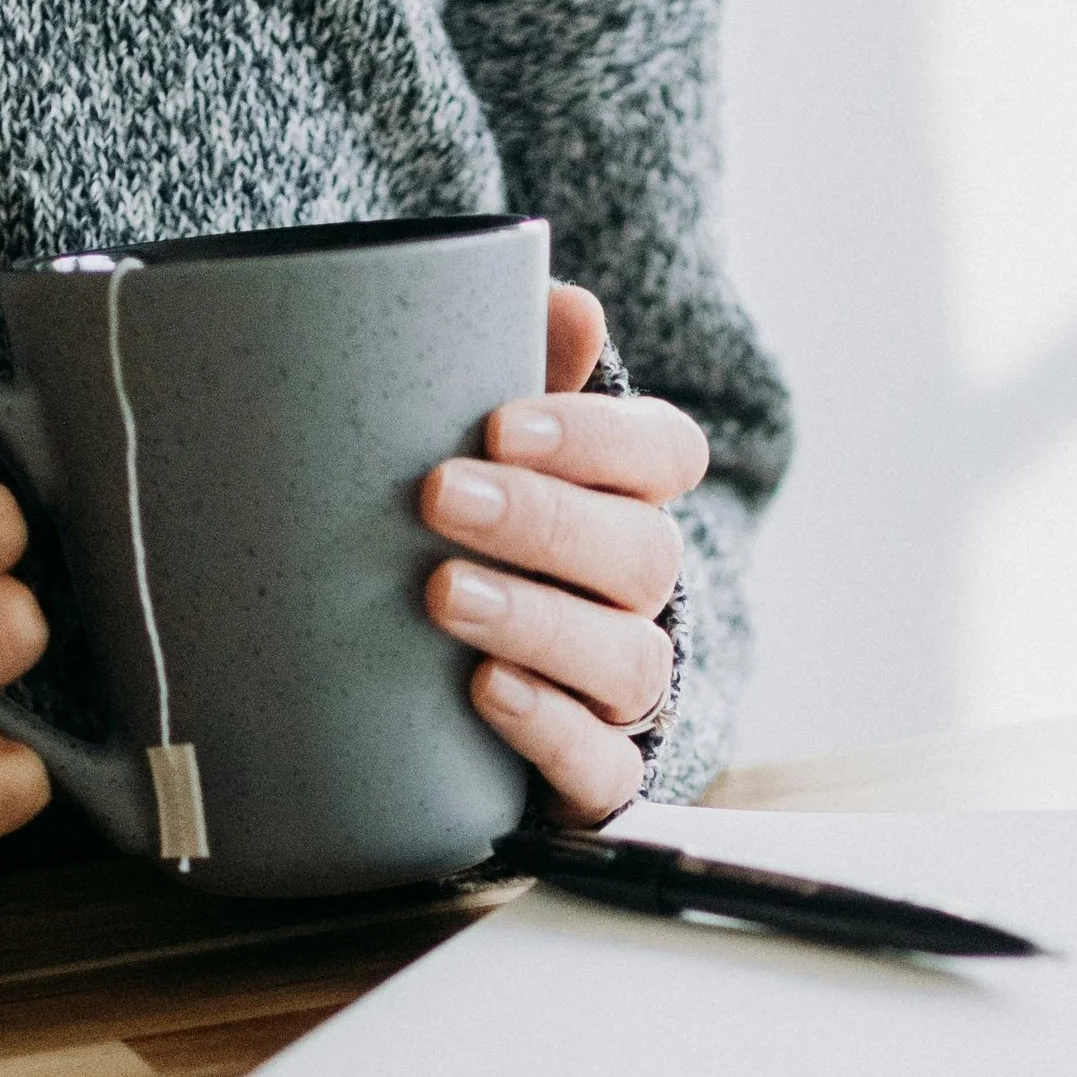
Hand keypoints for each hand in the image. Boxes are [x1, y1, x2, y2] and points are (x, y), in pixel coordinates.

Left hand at [419, 283, 707, 823]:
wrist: (414, 680)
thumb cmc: (453, 528)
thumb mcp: (473, 448)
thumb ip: (513, 370)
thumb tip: (568, 304)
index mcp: (626, 498)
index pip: (662, 455)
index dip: (596, 440)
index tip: (498, 422)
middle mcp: (638, 593)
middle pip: (640, 553)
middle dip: (541, 521)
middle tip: (438, 496)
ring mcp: (620, 686)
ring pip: (625, 657)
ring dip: (537, 620)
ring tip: (444, 595)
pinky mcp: (592, 772)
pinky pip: (602, 765)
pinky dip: (551, 728)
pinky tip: (486, 691)